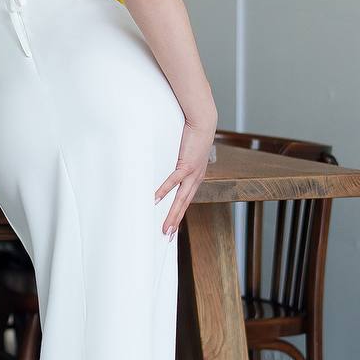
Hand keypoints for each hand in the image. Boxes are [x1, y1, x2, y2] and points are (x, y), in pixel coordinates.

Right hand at [154, 120, 214, 237]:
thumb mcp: (186, 154)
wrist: (203, 122)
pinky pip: (173, 181)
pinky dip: (164, 191)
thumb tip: (168, 171)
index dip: (179, 215)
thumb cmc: (193, 136)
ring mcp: (192, 173)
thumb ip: (178, 164)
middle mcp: (196, 179)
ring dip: (172, 214)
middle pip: (184, 205)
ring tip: (165, 227)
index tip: (172, 228)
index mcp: (196, 178)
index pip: (186, 201)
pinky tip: (156, 200)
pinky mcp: (186, 164)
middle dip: (176, 221)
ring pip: (181, 199)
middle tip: (167, 236)